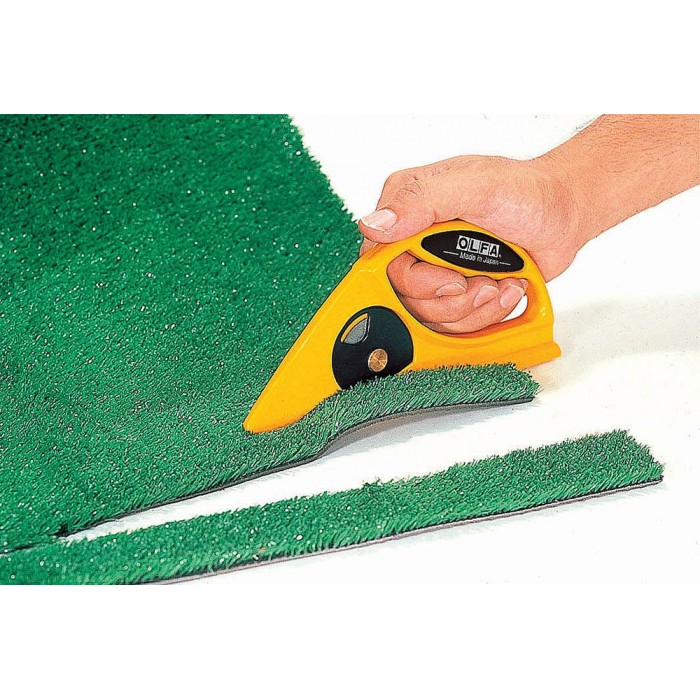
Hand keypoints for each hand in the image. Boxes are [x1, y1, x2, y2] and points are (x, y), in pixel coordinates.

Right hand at [358, 155, 583, 333]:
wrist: (562, 213)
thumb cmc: (526, 192)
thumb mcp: (474, 185)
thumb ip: (422, 201)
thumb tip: (374, 226)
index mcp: (407, 210)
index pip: (381, 263)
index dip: (415, 282)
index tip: (452, 280)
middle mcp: (415, 242)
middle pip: (407, 297)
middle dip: (452, 299)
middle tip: (483, 282)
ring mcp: (435, 269)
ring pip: (431, 317)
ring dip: (473, 308)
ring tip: (499, 283)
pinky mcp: (456, 291)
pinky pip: (454, 324)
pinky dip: (485, 314)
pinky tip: (504, 289)